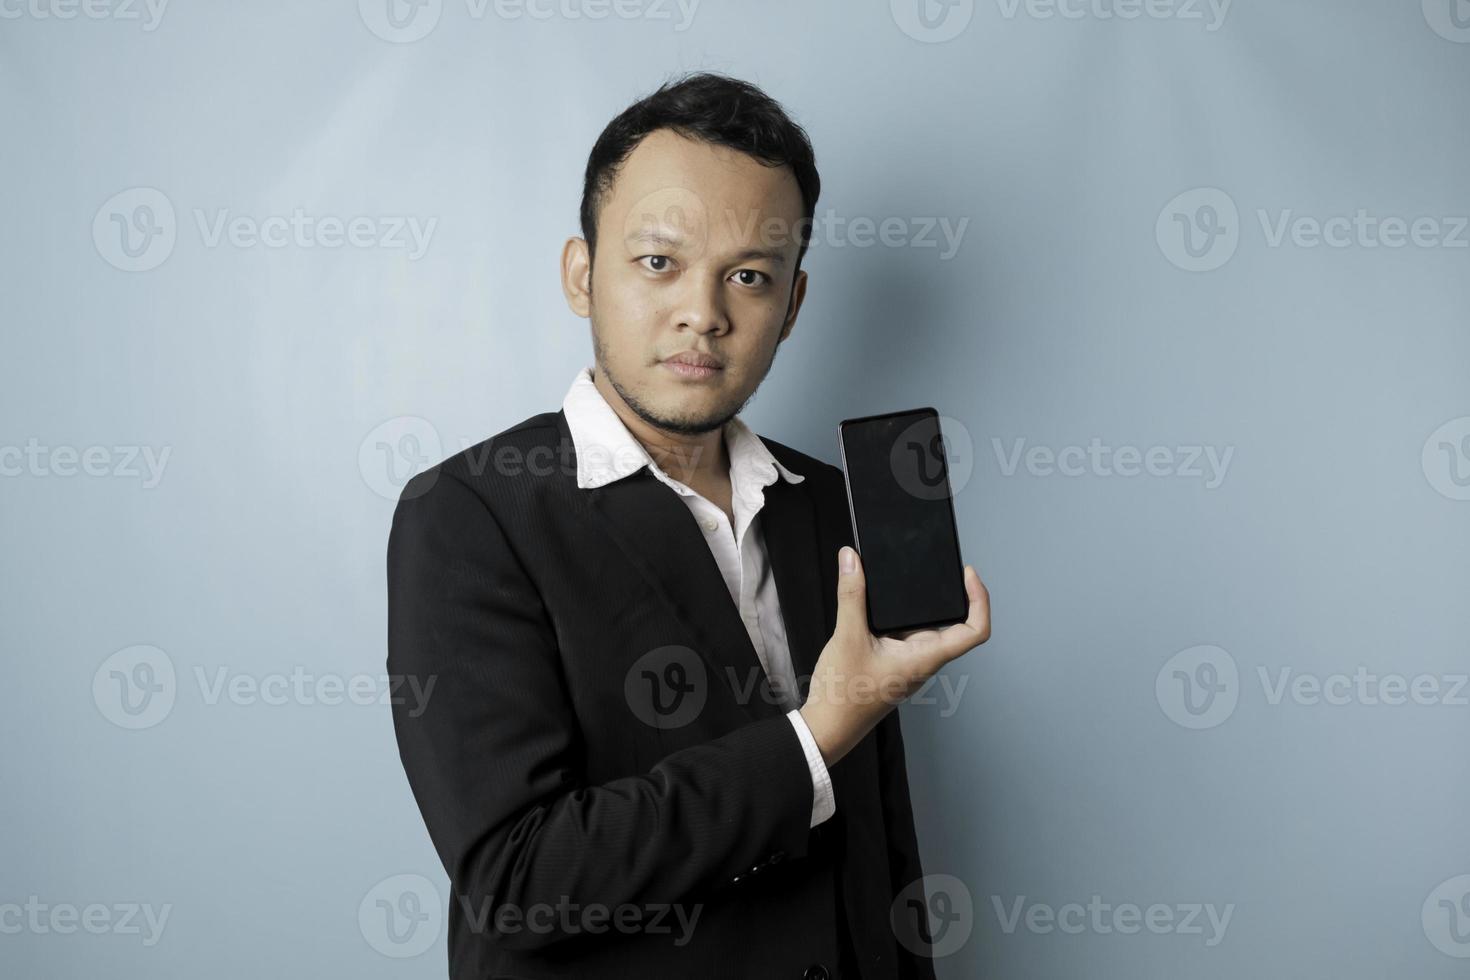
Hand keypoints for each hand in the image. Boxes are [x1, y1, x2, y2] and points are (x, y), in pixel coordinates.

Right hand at [799, 545, 989, 766]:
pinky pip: (905, 634)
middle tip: (938, 566)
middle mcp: (922, 660)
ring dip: (920, 605)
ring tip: (908, 578)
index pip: (974, 631)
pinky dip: (899, 615)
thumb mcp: (847, 636)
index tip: (968, 575)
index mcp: (925, 658)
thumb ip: (851, 595)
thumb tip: (851, 560)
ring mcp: (908, 663)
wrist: (827, 727)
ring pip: (925, 628)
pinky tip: (880, 603)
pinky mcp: (893, 662)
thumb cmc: (843, 695)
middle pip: (952, 624)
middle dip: (947, 593)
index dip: (980, 600)